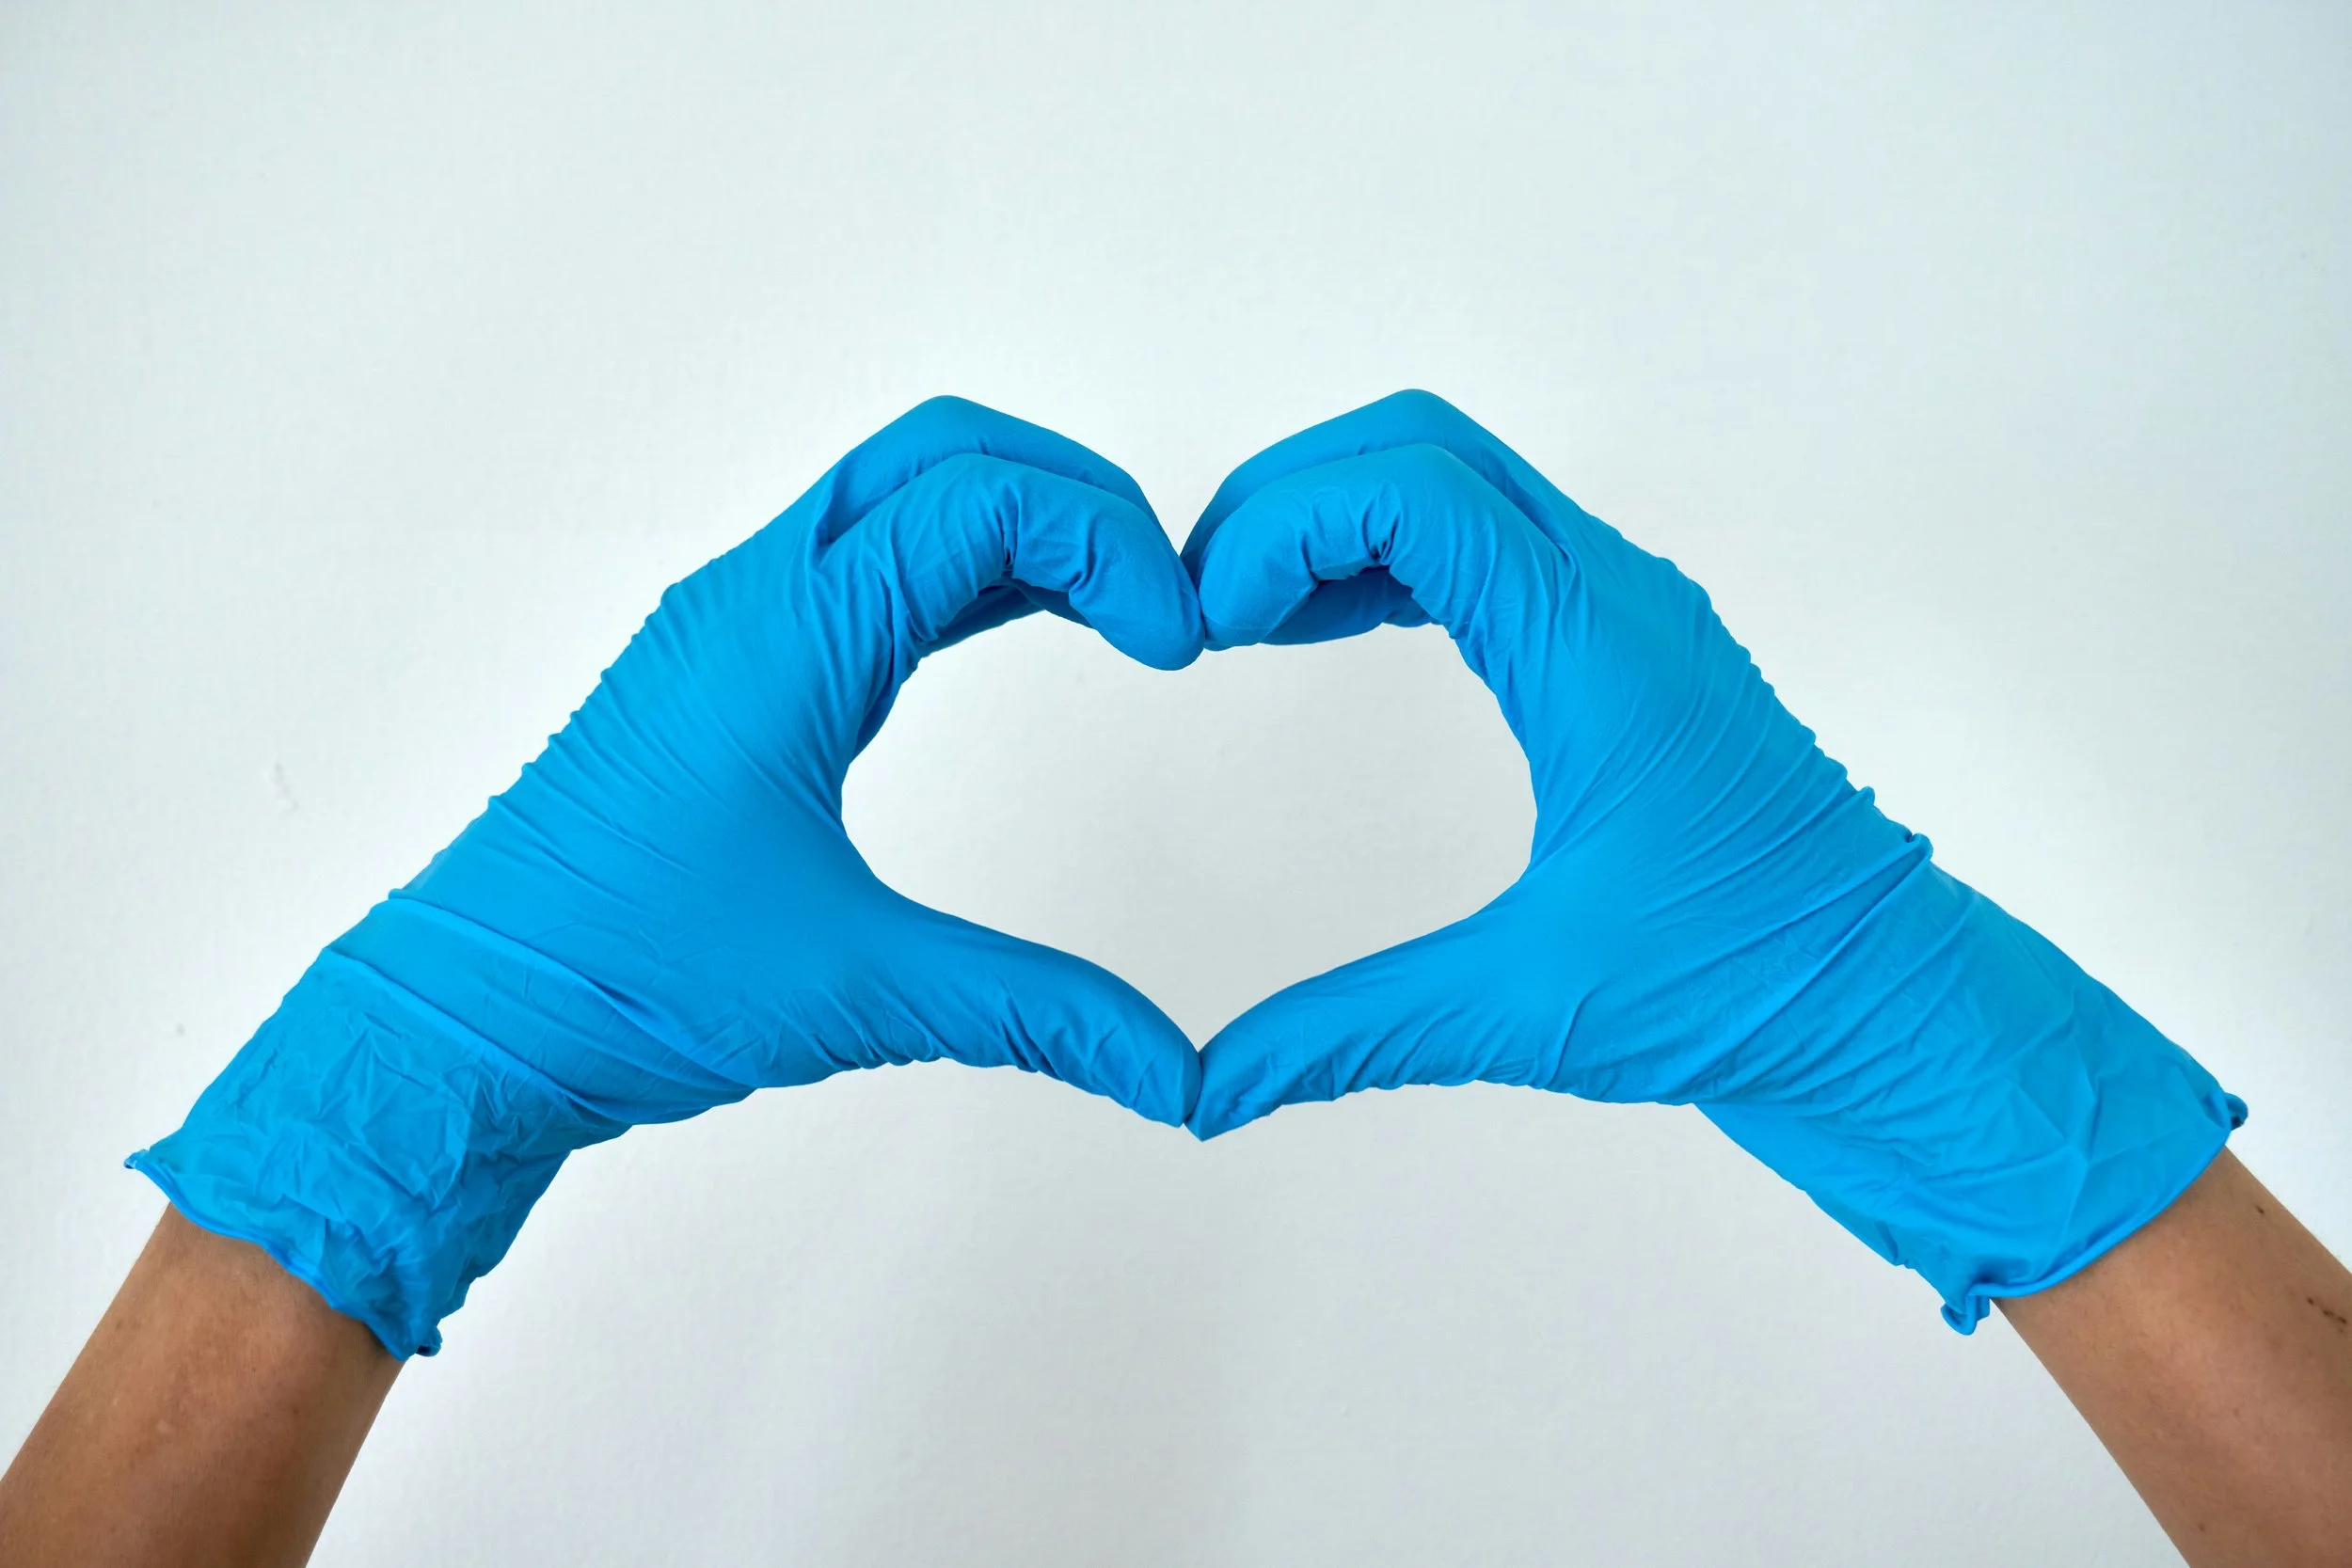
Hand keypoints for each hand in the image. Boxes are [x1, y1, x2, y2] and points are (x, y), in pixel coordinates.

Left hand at [131, 397, 1204, 1357]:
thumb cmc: (619, 981)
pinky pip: (861, 559)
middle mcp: (753, 597)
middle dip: (1075, 495)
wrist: (465, 1020)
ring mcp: (732, 622)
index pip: (981, 501)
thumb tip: (1174, 1072)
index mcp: (786, 637)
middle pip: (943, 450)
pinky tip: (1021, 624)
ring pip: (898, 493)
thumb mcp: (856, 992)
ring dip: (1017, 522)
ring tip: (1118, 608)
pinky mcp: (723, 667)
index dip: (1110, 544)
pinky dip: (959, 567)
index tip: (1178, 643)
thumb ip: (1035, 1015)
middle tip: (1162, 594)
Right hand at [1182, 390, 2240, 1327]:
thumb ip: (1351, 1033)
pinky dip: (1388, 558)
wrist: (1894, 1007)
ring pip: (1457, 479)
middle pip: (1424, 445)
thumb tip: (1208, 1089)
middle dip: (1291, 497)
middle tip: (1202, 601)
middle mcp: (1617, 598)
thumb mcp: (1530, 1010)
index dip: (1282, 526)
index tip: (1207, 625)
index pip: (1414, 489)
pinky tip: (1323, 631)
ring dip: (1337, 519)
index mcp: (1596, 651)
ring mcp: (1628, 612)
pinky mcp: (1627, 647)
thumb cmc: (1753, 991)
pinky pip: (1488, 542)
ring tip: (1240, 615)